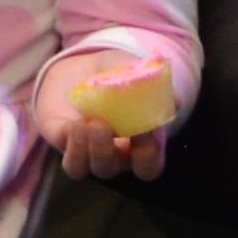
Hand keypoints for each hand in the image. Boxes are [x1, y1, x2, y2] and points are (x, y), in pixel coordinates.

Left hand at [29, 46, 178, 181]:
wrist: (87, 67)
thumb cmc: (122, 76)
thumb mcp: (139, 75)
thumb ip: (156, 87)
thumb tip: (175, 100)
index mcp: (137, 146)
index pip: (147, 166)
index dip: (147, 155)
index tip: (145, 131)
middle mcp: (111, 155)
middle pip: (109, 170)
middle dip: (106, 152)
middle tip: (105, 126)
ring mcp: (84, 151)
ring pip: (82, 168)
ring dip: (85, 150)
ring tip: (88, 124)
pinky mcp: (62, 141)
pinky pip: (65, 154)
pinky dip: (70, 142)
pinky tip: (74, 123)